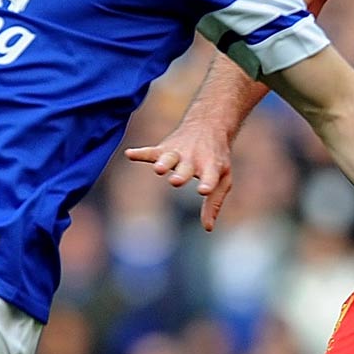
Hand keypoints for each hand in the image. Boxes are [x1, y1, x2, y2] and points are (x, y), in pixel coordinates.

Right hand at [123, 116, 238, 229]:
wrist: (209, 125)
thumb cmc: (216, 159)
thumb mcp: (223, 179)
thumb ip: (213, 203)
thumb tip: (207, 228)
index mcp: (211, 167)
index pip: (210, 177)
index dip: (207, 183)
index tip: (203, 190)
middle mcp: (194, 159)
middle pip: (186, 168)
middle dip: (180, 174)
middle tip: (176, 181)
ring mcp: (178, 153)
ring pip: (169, 158)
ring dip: (163, 163)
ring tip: (158, 170)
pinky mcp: (165, 148)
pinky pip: (151, 151)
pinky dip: (141, 153)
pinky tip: (129, 154)